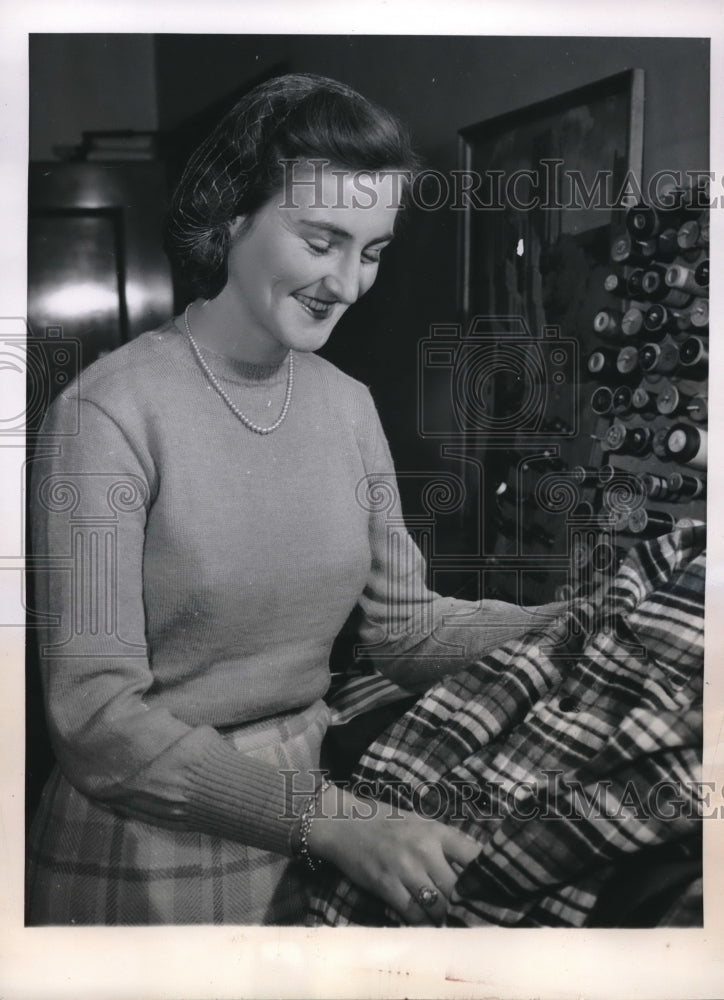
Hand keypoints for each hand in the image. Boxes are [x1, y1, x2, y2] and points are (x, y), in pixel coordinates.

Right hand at [307, 784, 479, 923]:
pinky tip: (427, 923)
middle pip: (458, 888)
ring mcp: (404, 868)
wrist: (344, 824)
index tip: (496, 894)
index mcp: (437, 832)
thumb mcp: (422, 824)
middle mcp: (424, 849)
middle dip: (465, 905)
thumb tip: (478, 870)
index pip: (474, 858)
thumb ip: (447, 845)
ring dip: (445, 917)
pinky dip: (423, 922)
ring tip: (450, 923)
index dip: (487, 880)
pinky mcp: (385, 885)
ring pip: (438, 905)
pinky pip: (413, 914)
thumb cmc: (388, 824)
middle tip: (473, 918)